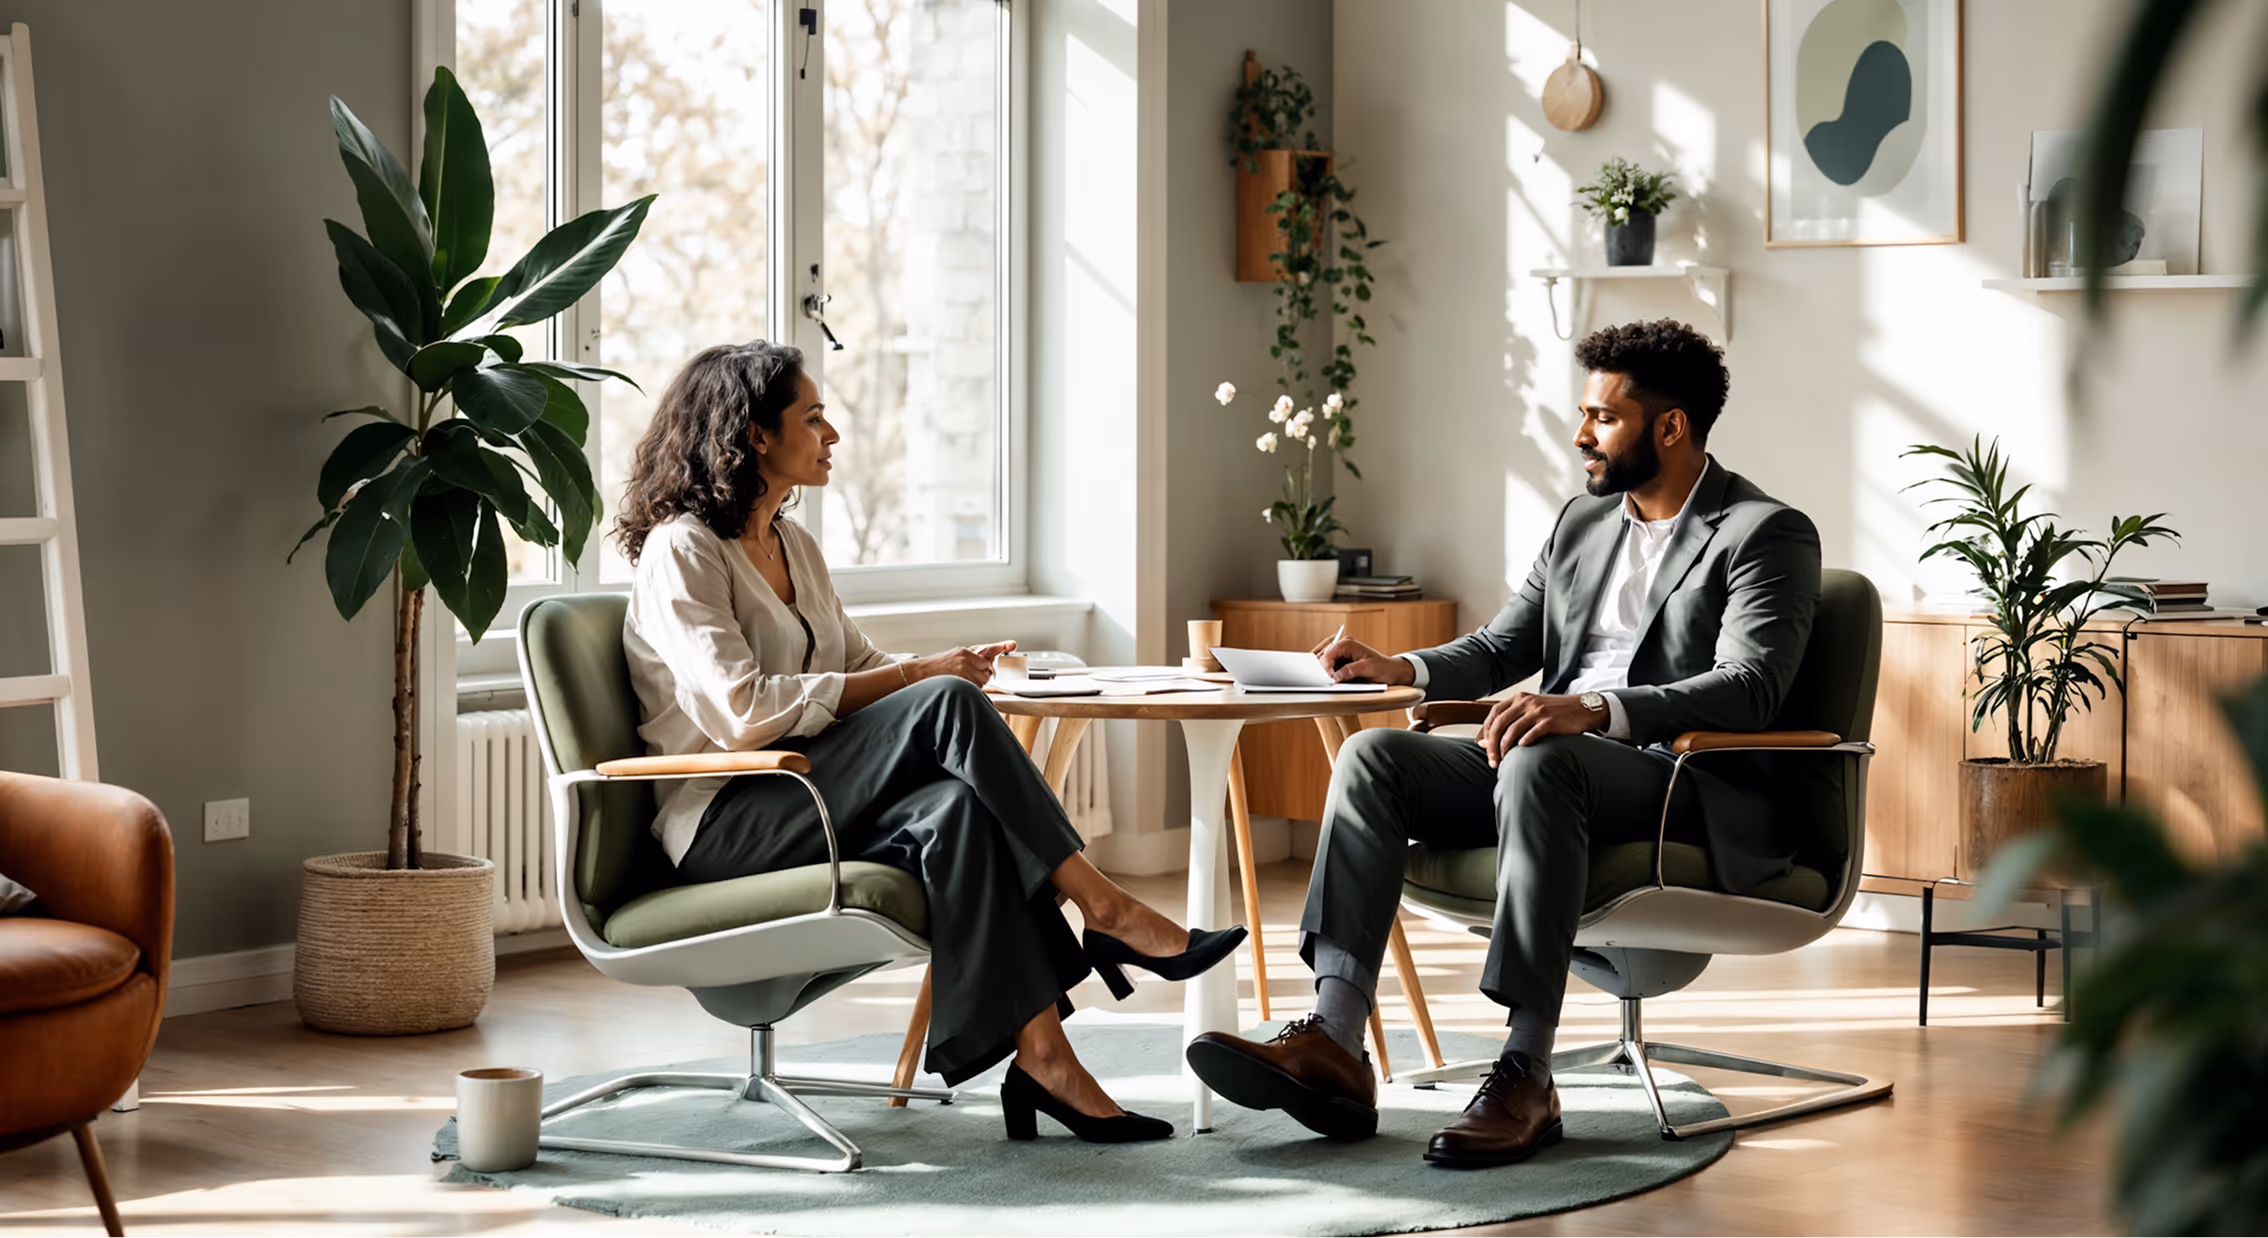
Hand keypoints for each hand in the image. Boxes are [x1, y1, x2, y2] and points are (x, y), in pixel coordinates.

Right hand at [914, 640, 1017, 685]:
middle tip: (969, 677)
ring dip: (976, 684)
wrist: (918, 674)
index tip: (1010, 644)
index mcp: (964, 652)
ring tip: (962, 682)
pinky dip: (972, 689)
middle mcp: (966, 660)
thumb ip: (969, 658)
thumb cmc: (934, 668)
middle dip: (982, 676)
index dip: (999, 650)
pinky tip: (960, 686)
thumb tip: (985, 662)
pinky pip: (975, 688)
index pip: (987, 656)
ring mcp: (964, 671)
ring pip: (982, 681)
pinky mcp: (961, 681)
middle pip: (987, 671)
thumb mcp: (952, 656)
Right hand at [1309, 635, 1414, 685]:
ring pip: (1324, 661)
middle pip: (1323, 656)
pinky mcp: (1342, 663)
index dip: (1326, 665)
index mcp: (1348, 644)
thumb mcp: (1367, 669)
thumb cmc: (1383, 667)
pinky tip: (1329, 680)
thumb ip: (1350, 671)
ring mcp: (1342, 654)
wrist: (1392, 671)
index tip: (1328, 677)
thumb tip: (1335, 677)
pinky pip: (1330, 667)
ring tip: (1325, 680)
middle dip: (1322, 668)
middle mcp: (1343, 646)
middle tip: (1324, 680)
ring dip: (1323, 670)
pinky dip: (1327, 673)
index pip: (1329, 652)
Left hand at [1476, 692, 1606, 765]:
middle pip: (1500, 724)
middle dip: (1492, 744)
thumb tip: (1486, 742)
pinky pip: (1531, 733)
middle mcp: (1527, 702)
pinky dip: (1524, 743)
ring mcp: (1538, 711)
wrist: (1583, 709)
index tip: (1483, 746)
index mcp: (1520, 698)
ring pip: (1512, 730)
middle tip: (1492, 761)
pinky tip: (1522, 750)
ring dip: (1505, 748)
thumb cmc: (1555, 712)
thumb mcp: (1532, 710)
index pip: (1494, 713)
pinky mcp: (1550, 721)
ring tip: (1504, 761)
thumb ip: (1512, 721)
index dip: (1486, 731)